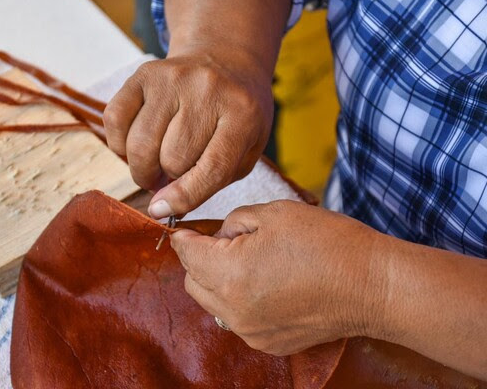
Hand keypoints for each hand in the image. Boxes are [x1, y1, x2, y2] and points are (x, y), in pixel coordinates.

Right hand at [103, 53, 273, 218]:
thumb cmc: (235, 116)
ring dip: (143, 167)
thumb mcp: (244, 150)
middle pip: (172, 159)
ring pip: (141, 145)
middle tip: (172, 174)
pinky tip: (137, 143)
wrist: (225, 59)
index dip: (184, 198)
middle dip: (168, 178)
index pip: (211, 168)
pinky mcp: (145, 73)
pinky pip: (115, 121)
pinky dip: (120, 144)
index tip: (163, 211)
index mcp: (243, 114)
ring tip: (155, 164)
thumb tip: (161, 207)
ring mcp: (173, 77)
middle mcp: (208, 90)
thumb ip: (210, 181)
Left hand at [170, 200, 384, 355]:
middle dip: (199, 260)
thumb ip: (234, 222)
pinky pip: (237, 319)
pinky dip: (239, 301)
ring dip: (218, 282)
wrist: (373, 286)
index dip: (184, 237)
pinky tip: (267, 284)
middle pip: (193, 282)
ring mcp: (251, 331)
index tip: (186, 229)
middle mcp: (233, 310)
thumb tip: (218, 235)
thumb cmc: (328, 243)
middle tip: (224, 241)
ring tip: (249, 262)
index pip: (186, 254)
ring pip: (213, 304)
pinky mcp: (268, 343)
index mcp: (230, 274)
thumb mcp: (274, 214)